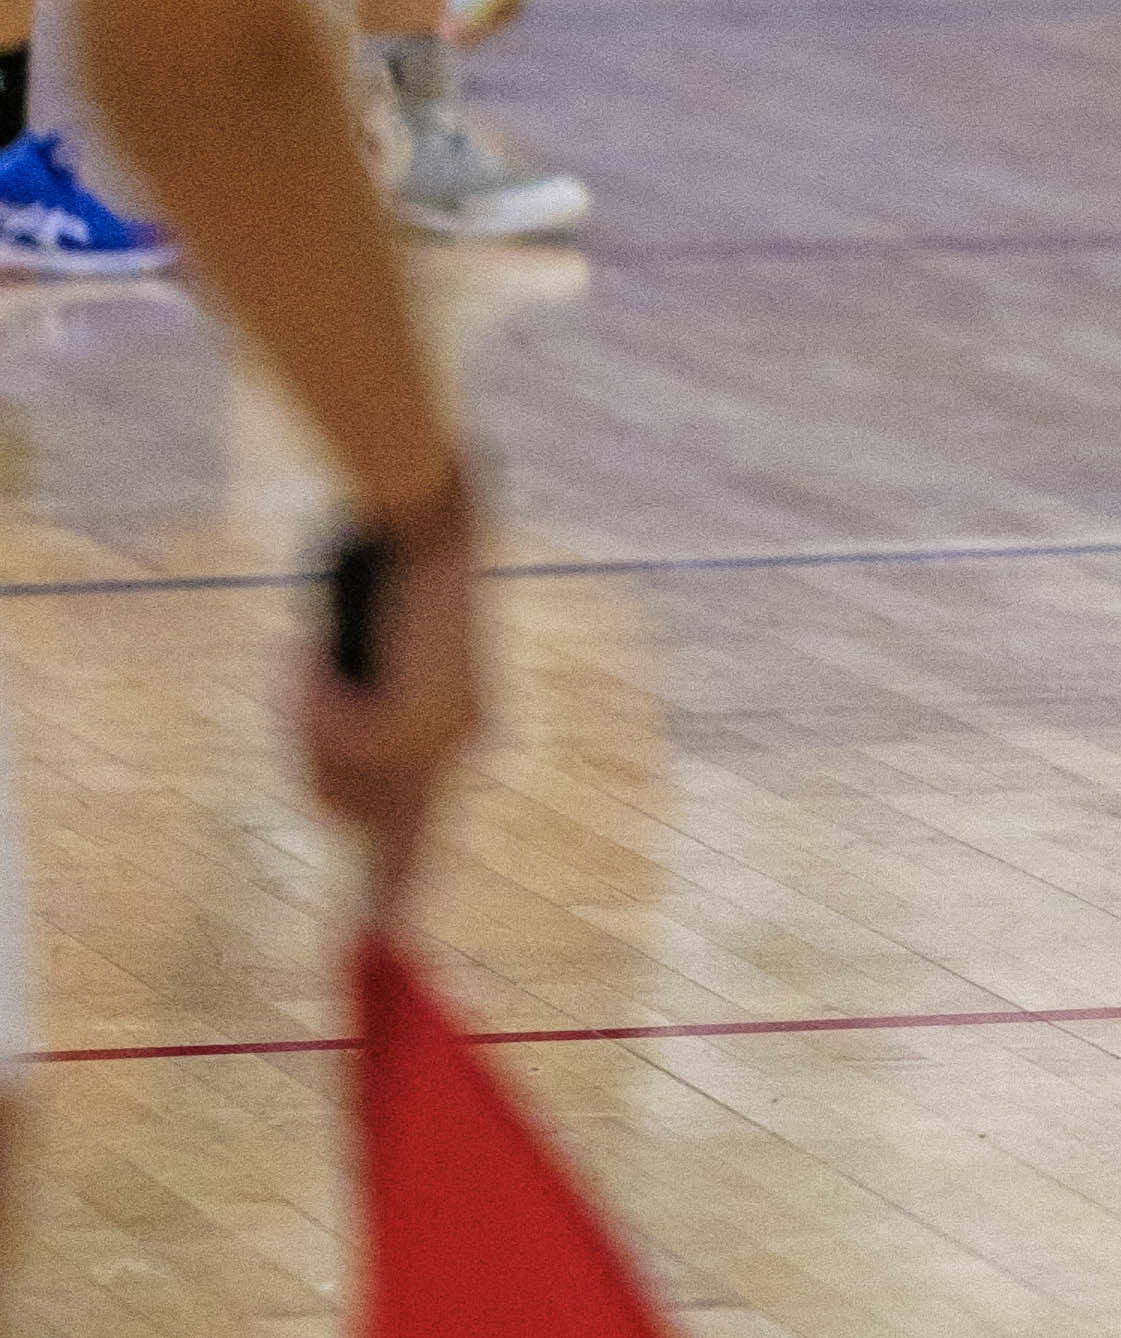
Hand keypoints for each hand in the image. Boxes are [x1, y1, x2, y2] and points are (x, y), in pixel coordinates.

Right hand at [300, 467, 483, 929]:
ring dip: (307, 726)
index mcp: (461, 732)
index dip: (394, 899)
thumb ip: (361, 731)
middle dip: (318, 760)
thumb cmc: (398, 573)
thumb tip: (340, 803)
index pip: (421, 844)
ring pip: (330, 786)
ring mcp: (436, 744)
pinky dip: (308, 702)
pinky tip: (323, 652)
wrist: (430, 517)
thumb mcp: (380, 663)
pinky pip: (327, 745)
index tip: (376, 957)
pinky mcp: (410, 726)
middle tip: (312, 685)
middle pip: (354, 816)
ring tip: (325, 654)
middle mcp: (458, 749)